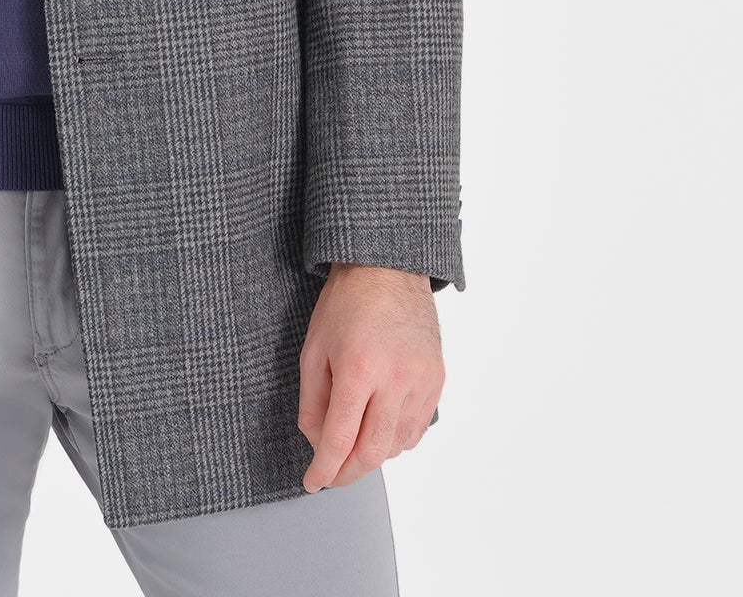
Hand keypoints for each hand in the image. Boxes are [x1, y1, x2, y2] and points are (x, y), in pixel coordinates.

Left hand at [297, 263, 443, 491]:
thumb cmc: (346, 303)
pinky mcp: (437, 380)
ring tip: (352, 447)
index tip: (312, 482)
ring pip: (397, 445)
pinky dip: (395, 439)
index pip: (341, 439)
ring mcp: (421, 381)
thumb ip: (313, 400)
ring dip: (372, 456)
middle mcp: (395, 379)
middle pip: (373, 452)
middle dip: (348, 472)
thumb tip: (316, 442)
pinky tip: (379, 430)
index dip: (324, 469)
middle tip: (332, 475)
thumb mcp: (314, 348)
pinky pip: (416, 429)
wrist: (389, 268)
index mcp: (359, 369)